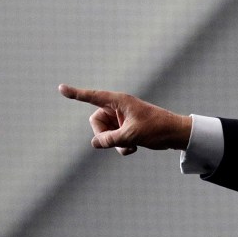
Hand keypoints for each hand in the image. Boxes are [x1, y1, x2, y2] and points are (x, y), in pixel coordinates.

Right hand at [59, 84, 192, 154]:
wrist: (176, 134)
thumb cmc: (157, 129)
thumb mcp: (131, 136)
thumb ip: (110, 140)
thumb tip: (94, 143)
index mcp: (120, 101)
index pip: (93, 97)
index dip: (77, 94)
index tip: (61, 88)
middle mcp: (119, 108)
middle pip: (96, 122)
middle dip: (103, 134)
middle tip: (117, 140)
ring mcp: (122, 119)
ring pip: (105, 133)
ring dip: (114, 143)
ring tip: (131, 145)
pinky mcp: (126, 128)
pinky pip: (114, 140)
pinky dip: (121, 146)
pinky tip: (134, 148)